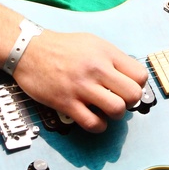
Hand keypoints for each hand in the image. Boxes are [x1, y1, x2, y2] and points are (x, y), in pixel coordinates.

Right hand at [12, 30, 148, 132]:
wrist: (28, 49)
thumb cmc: (61, 47)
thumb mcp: (92, 43)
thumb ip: (111, 58)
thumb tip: (129, 76)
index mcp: (106, 53)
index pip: (140, 75)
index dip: (138, 85)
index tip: (128, 88)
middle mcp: (97, 69)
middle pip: (132, 94)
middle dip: (130, 102)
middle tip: (120, 100)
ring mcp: (81, 87)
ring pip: (116, 110)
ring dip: (115, 115)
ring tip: (107, 110)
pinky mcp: (66, 102)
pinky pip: (92, 123)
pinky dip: (98, 126)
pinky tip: (95, 120)